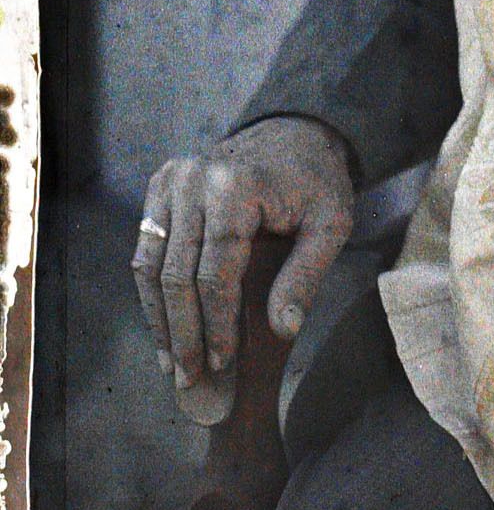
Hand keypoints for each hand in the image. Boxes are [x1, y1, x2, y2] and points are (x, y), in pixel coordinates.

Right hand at [132, 116, 354, 393]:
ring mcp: (173, 179)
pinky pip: (146, 247)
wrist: (297, 132)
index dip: (217, 322)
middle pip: (177, 273)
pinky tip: (164, 326)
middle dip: (183, 332)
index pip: (215, 272)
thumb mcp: (331, 224)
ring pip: (151, 264)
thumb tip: (282, 330)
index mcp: (237, 187)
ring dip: (159, 319)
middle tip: (189, 377)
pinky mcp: (161, 183)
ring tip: (172, 363)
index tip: (223, 362)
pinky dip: (152, 291)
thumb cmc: (317, 183)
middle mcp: (195, 179)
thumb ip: (306, 276)